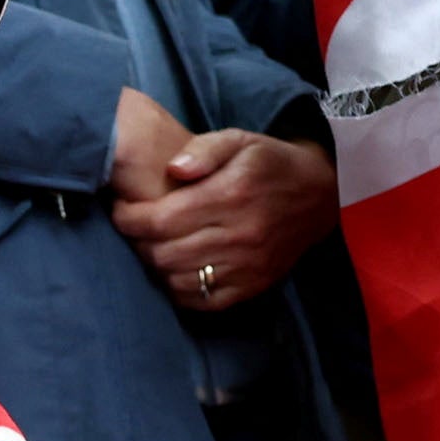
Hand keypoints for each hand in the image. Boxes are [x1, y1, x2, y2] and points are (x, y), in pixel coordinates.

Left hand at [115, 126, 337, 310]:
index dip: (129, 218)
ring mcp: (247, 265)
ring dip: (155, 266)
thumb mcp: (239, 139)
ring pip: (179, 279)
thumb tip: (173, 169)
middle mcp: (240, 234)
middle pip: (165, 253)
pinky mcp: (253, 285)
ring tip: (152, 246)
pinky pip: (204, 301)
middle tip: (132, 228)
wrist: (318, 195)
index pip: (161, 219)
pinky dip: (180, 290)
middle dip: (137, 242)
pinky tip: (175, 269)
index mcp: (231, 195)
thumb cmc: (268, 162)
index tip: (121, 209)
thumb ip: (203, 149)